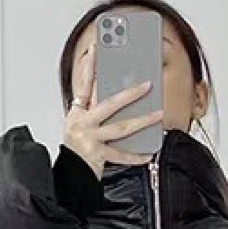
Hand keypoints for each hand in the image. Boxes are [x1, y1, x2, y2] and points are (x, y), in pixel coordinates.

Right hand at [63, 36, 163, 177]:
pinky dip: (135, 155)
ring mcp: (89, 140)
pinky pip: (121, 155)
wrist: (69, 179)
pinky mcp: (97, 156)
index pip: (83, 85)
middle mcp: (81, 124)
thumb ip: (95, 113)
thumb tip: (121, 99)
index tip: (96, 49)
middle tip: (147, 84)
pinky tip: (148, 152)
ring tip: (158, 114)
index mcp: (76, 114)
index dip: (88, 66)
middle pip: (108, 104)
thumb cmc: (76, 152)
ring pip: (120, 127)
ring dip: (142, 120)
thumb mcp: (80, 127)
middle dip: (129, 93)